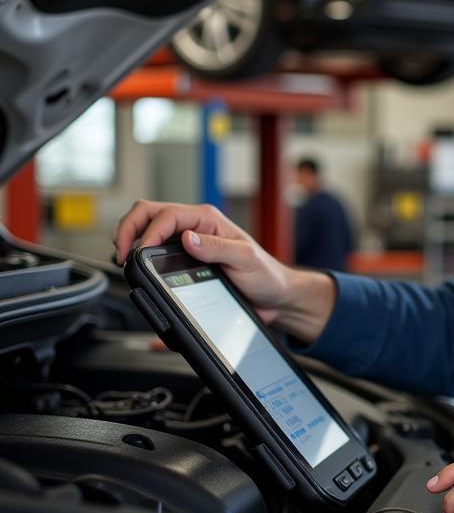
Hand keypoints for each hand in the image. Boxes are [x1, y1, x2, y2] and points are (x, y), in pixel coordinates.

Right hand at [113, 200, 334, 342]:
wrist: (275, 297)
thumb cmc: (267, 275)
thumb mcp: (246, 260)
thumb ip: (218, 248)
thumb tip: (188, 238)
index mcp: (208, 220)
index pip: (166, 215)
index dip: (147, 231)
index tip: (138, 252)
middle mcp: (196, 228)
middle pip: (149, 215)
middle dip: (129, 229)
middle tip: (120, 253)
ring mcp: (189, 244)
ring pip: (148, 231)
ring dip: (131, 240)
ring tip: (125, 260)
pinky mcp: (186, 261)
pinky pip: (157, 253)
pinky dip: (141, 257)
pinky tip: (137, 270)